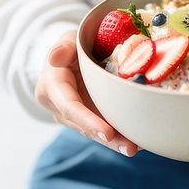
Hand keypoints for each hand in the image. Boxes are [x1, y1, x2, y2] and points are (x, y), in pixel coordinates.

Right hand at [34, 29, 139, 156]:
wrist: (68, 57)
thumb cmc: (70, 47)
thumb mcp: (66, 41)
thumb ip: (62, 48)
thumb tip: (55, 57)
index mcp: (51, 87)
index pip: (69, 107)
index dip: (88, 121)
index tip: (107, 132)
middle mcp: (59, 107)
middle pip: (84, 126)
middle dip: (107, 139)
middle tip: (130, 148)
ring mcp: (73, 116)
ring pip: (94, 132)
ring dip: (115, 142)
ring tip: (136, 147)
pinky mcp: (87, 118)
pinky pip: (102, 128)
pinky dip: (118, 135)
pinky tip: (137, 140)